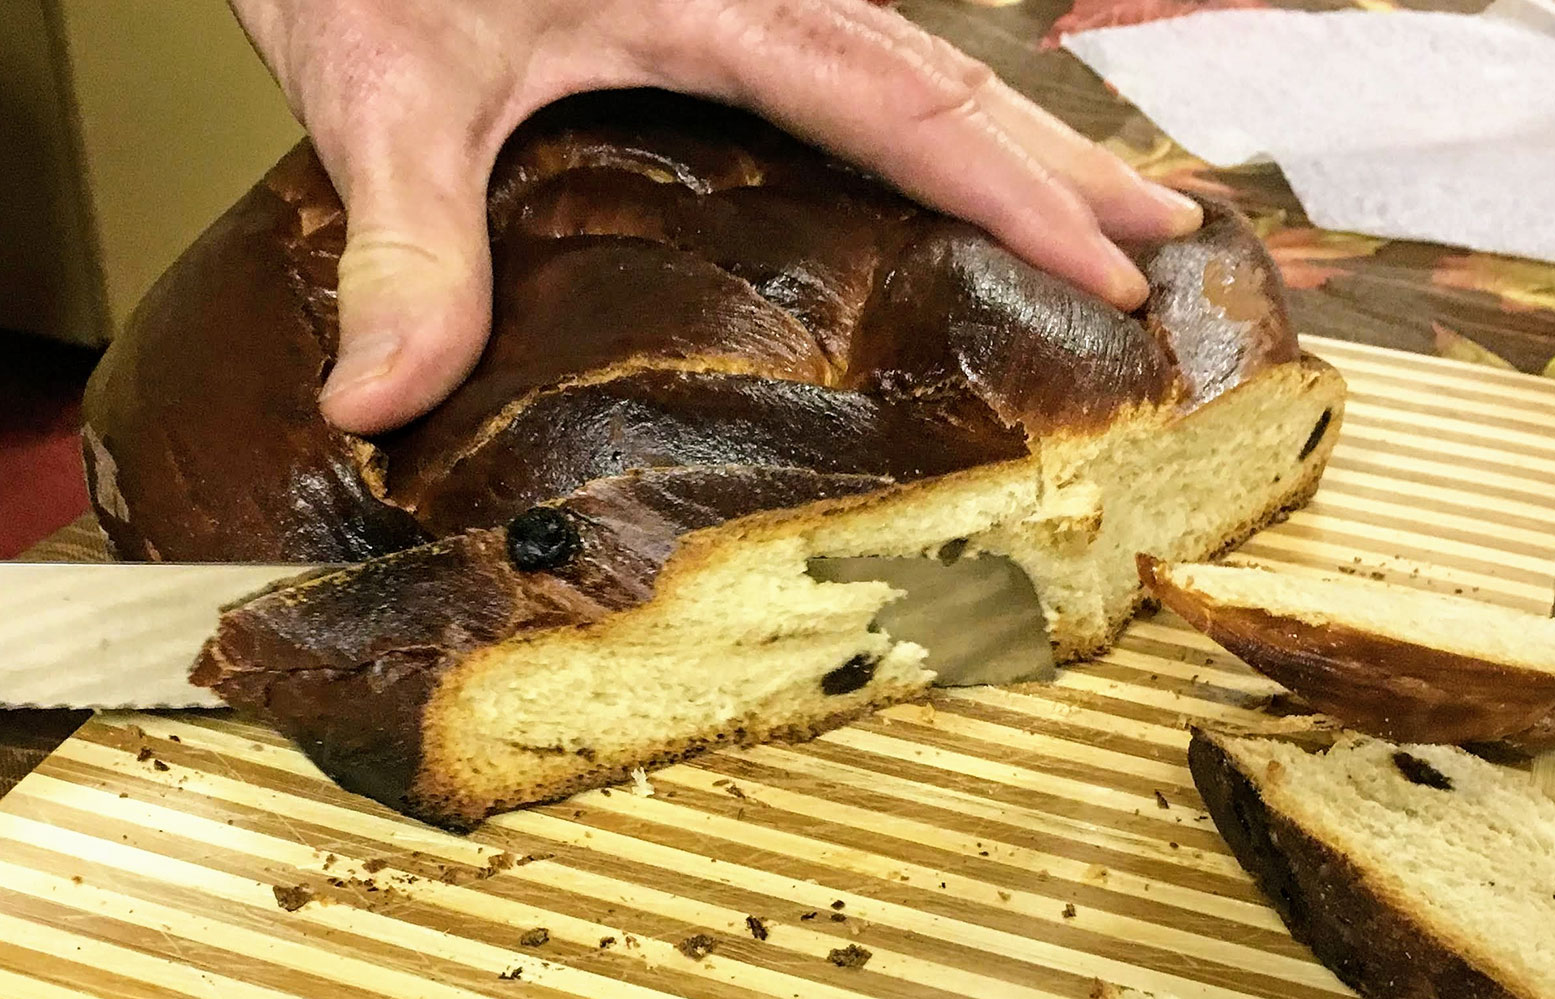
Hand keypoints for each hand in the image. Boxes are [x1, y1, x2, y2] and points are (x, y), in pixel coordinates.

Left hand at [225, 0, 1204, 435]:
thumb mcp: (378, 81)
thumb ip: (406, 241)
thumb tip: (383, 403)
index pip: (902, 106)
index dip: (1014, 192)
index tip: (1111, 267)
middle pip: (947, 74)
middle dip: (1066, 161)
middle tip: (1176, 237)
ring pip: (912, 59)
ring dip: (1012, 137)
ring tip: (1107, 206)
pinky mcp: (694, 3)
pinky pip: (849, 65)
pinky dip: (922, 124)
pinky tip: (942, 172)